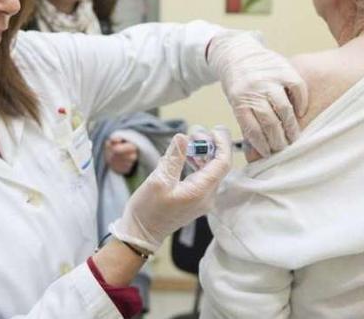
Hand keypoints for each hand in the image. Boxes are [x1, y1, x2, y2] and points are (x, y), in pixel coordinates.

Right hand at [109, 127, 232, 252]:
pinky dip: (198, 163)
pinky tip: (186, 156)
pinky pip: (204, 177)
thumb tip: (183, 136)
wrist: (141, 234)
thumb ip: (174, 157)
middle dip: (211, 145)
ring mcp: (203, 200)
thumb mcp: (158, 180)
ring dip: (204, 154)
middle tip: (195, 133)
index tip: (214, 129)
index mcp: (201, 192)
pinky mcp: (196, 200)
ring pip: (212, 170)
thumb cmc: (147, 210)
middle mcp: (207, 197)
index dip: (222, 144)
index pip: (223, 163)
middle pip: (219, 165)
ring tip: (190, 141)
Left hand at [207, 31, 307, 156]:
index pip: (252, 129)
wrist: (237, 52)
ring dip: (291, 126)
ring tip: (294, 136)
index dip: (262, 144)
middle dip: (278, 140)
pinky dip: (301, 103)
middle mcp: (254, 89)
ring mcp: (269, 78)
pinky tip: (300, 113)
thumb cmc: (237, 82)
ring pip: (284, 109)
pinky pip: (297, 88)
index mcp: (239, 100)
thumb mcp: (235, 101)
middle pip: (270, 122)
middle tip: (284, 147)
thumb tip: (257, 149)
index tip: (268, 153)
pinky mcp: (283, 68)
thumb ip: (247, 119)